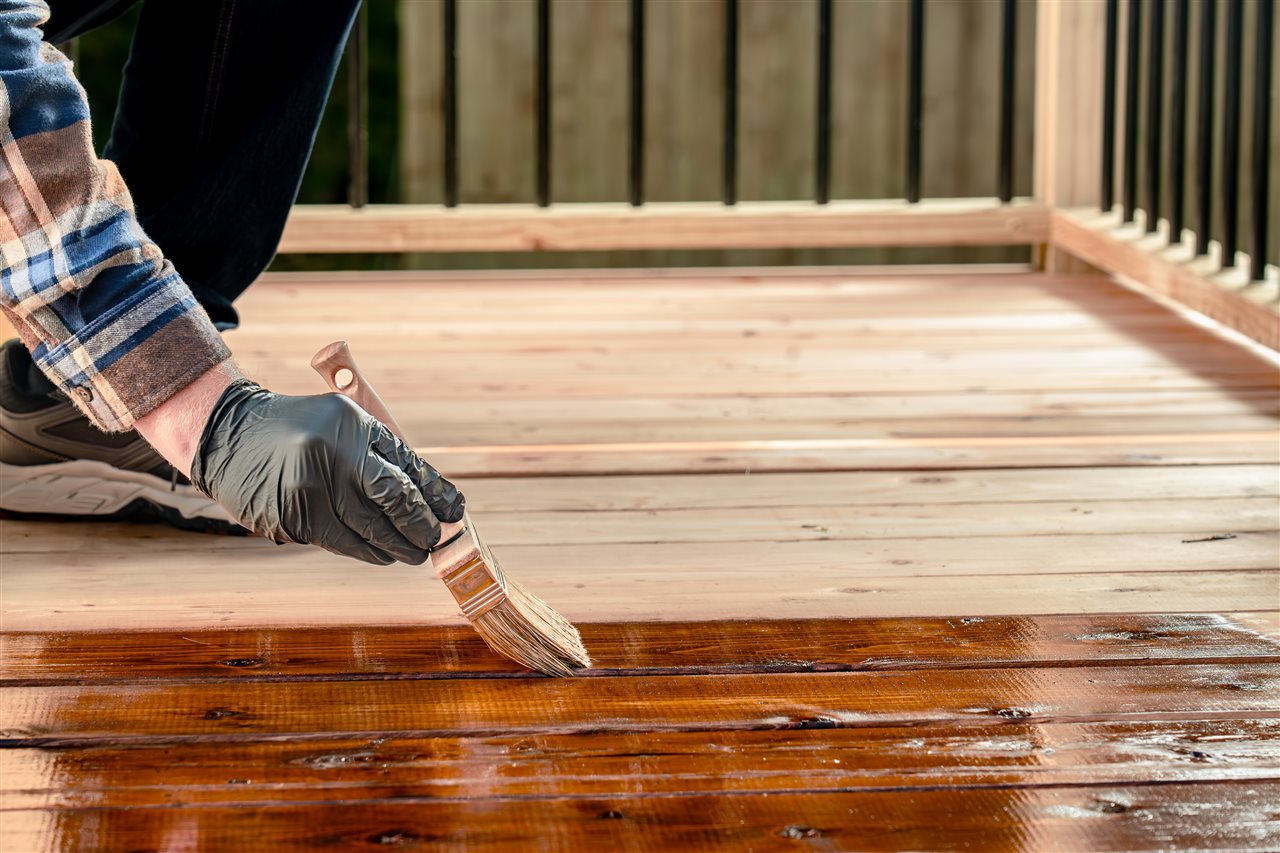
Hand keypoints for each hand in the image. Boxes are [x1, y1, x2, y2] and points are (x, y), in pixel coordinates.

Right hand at [188, 379, 463, 564]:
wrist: (232, 436)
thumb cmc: (303, 429)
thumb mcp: (346, 424)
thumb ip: (386, 455)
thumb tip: (434, 498)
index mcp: (353, 425)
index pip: (406, 469)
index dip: (434, 496)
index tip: (454, 513)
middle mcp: (332, 455)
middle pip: (392, 501)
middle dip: (421, 526)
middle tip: (435, 540)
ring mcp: (310, 488)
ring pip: (368, 529)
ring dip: (398, 546)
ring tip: (414, 553)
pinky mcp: (292, 516)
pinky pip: (340, 542)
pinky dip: (366, 552)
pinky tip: (381, 555)